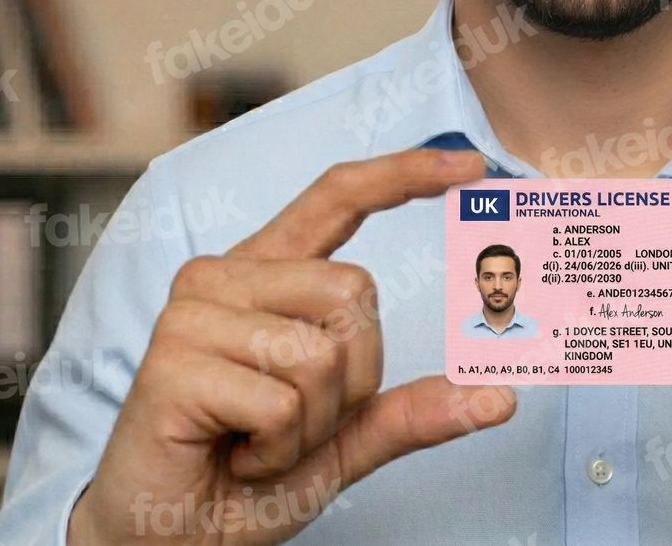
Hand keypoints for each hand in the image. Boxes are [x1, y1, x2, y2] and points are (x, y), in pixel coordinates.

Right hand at [68, 149, 514, 544]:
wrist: (170, 541)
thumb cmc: (250, 476)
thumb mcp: (345, 436)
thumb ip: (411, 409)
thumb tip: (501, 397)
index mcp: (268, 272)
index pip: (338, 196)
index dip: (404, 173)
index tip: (471, 164)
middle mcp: (226, 274)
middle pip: (354, 291)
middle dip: (353, 377)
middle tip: (294, 422)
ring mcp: (194, 312)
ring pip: (322, 352)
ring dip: (311, 423)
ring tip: (258, 442)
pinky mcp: (173, 361)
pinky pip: (282, 403)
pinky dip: (278, 448)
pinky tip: (235, 456)